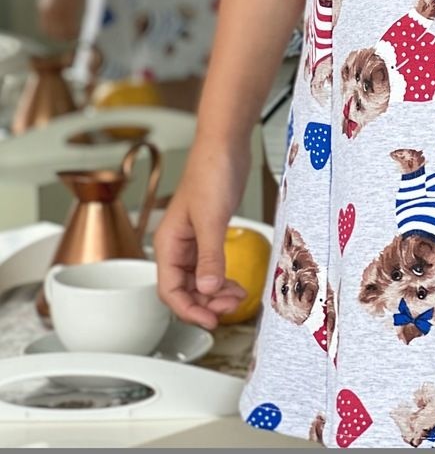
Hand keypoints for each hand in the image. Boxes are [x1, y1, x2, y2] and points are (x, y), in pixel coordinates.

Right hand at [154, 140, 252, 329]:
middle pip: (184, 289)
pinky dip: (222, 277)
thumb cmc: (211, 171)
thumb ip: (210, 256)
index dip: (188, 310)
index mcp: (169, 243)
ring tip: (236, 297)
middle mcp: (178, 244)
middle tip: (228, 309)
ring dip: (215, 293)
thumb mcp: (211, 218)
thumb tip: (208, 289)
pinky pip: (211, 265)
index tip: (209, 320)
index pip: (169, 290)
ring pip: (198, 279)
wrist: (226, 144)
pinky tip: (235, 282)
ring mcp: (194, 238)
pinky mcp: (210, 231)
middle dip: (205, 303)